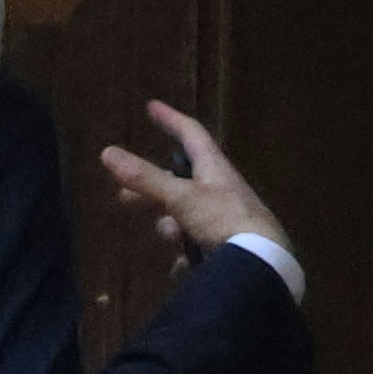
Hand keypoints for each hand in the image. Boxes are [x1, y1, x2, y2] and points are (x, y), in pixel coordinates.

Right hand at [98, 103, 291, 272]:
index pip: (192, 135)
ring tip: (167, 235)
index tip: (152, 106)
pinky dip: (187, 253)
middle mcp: (223, 190)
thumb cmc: (225, 221)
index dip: (171, 120)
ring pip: (187, 215)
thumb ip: (146, 179)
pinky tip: (181, 267)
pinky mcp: (231, 246)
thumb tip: (107, 152)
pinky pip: (200, 246)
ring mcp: (227, 219)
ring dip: (171, 224)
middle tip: (123, 196)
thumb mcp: (182, 198)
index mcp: (216, 169)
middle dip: (151, 188)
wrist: (265, 265)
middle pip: (181, 182)